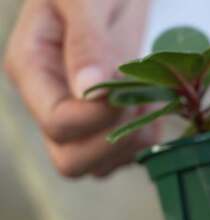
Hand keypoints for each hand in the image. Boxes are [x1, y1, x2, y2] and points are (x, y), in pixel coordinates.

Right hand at [4, 0, 156, 176]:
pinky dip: (144, 141)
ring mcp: (77, 117)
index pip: (57, 123)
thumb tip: (90, 90)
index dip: (98, 119)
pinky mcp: (103, 122)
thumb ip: (86, 41)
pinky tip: (155, 108)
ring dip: (133, 142)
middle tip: (141, 102)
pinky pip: (123, 156)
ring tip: (151, 99)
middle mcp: (50, 101)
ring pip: (100, 166)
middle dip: (114, 140)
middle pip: (71, 160)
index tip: (128, 92)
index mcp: (33, 70)